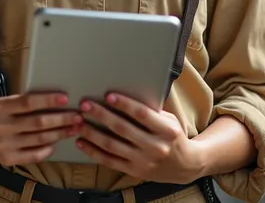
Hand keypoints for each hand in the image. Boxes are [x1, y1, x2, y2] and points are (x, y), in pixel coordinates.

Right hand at [0, 93, 82, 166]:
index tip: (65, 98)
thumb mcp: (5, 101)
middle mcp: (1, 126)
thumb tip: (56, 101)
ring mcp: (4, 145)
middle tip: (78, 116)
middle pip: (37, 123)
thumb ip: (24, 101)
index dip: (47, 100)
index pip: (28, 102)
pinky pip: (33, 155)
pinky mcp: (7, 159)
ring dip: (59, 134)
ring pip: (38, 139)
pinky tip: (56, 143)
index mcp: (0, 107)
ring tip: (73, 128)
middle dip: (61, 119)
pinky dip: (47, 149)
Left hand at [75, 93, 202, 183]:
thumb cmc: (173, 135)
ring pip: (113, 146)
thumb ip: (150, 110)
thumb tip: (125, 93)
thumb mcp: (169, 119)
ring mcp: (144, 161)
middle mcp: (155, 147)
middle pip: (123, 129)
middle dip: (102, 115)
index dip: (125, 104)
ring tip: (78, 122)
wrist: (185, 165)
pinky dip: (94, 152)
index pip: (142, 114)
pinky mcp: (134, 171)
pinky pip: (110, 161)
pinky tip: (82, 142)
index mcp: (167, 130)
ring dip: (92, 133)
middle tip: (85, 105)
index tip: (109, 95)